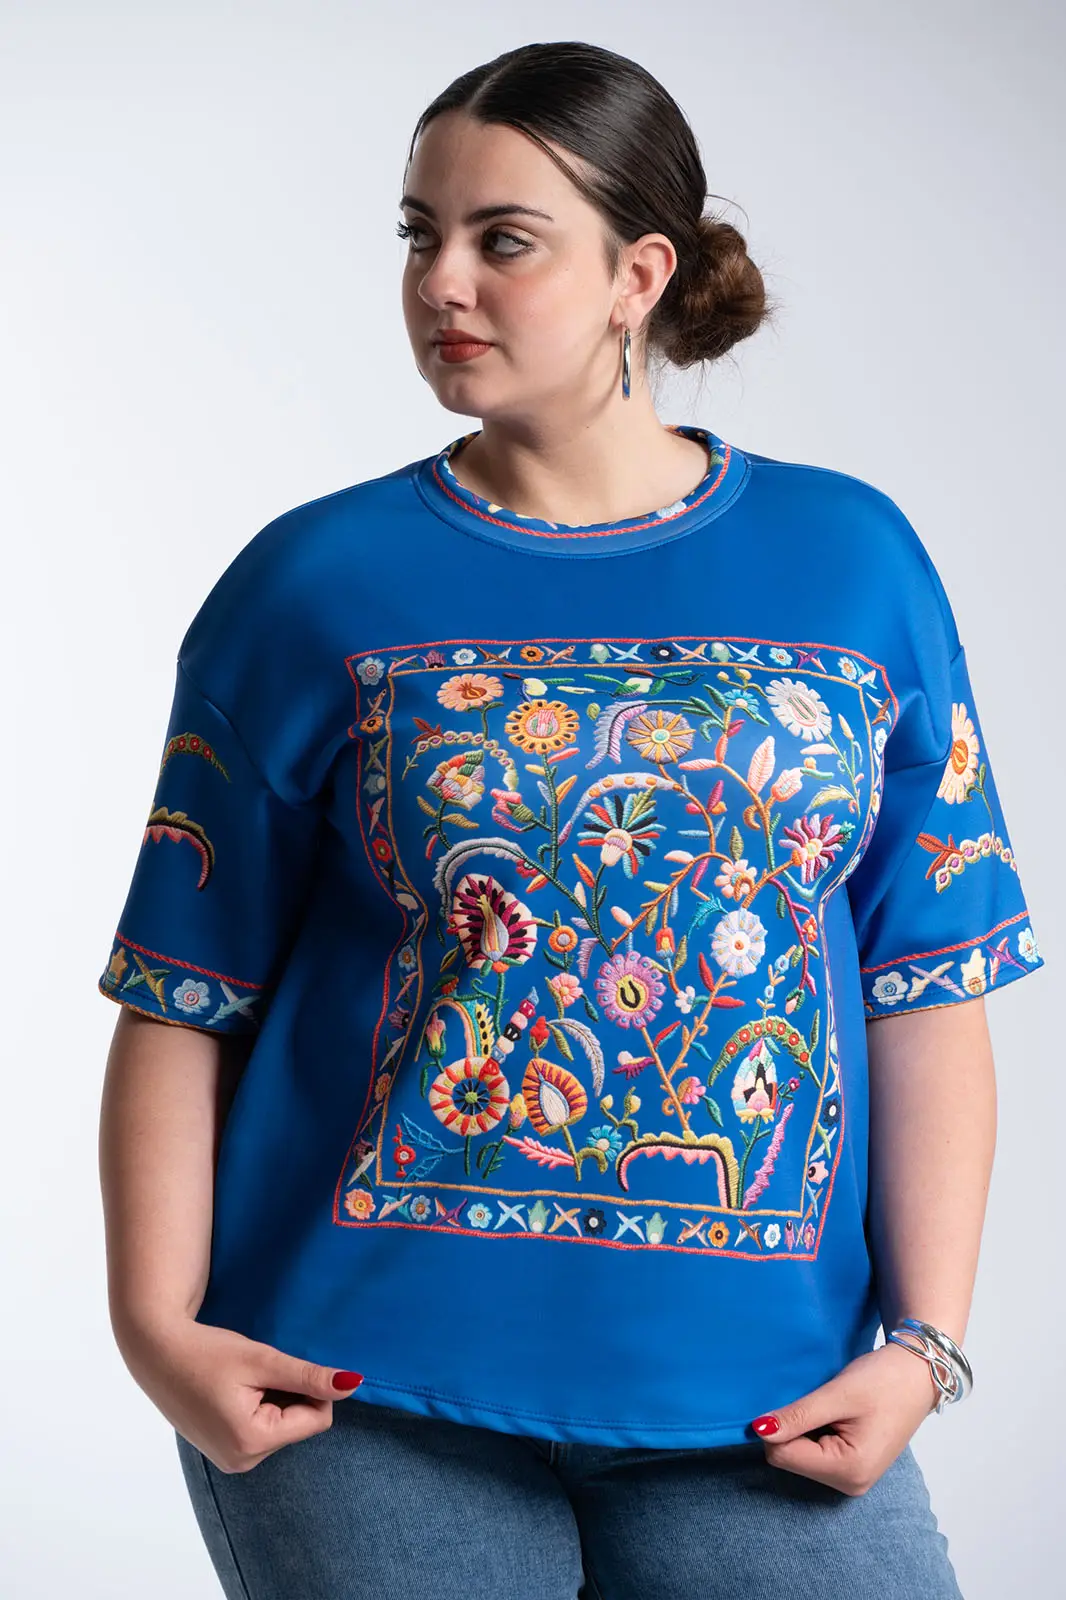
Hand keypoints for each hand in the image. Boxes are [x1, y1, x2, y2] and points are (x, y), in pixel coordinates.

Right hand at [116, 1314, 363, 1473]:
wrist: (156, 1350)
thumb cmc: (207, 1351)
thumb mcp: (263, 1360)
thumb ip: (308, 1376)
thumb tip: (354, 1384)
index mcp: (252, 1443)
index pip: (317, 1420)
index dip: (311, 1389)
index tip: (282, 1367)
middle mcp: (241, 1462)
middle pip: (298, 1425)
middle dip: (289, 1395)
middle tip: (256, 1373)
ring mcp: (230, 1461)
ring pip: (281, 1427)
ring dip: (273, 1400)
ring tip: (241, 1381)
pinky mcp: (222, 1452)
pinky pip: (260, 1431)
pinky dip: (257, 1408)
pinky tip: (233, 1390)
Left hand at [749, 1342, 939, 1494]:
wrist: (919, 1374)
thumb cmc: (884, 1381)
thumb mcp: (837, 1394)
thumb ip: (798, 1416)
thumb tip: (759, 1430)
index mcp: (848, 1471)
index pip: (783, 1456)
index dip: (777, 1426)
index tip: (792, 1399)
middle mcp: (850, 1484)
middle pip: (790, 1459)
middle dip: (793, 1428)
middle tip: (819, 1402)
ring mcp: (853, 1479)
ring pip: (800, 1457)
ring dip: (804, 1430)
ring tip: (830, 1407)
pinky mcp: (853, 1469)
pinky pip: (815, 1455)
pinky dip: (815, 1433)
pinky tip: (833, 1416)